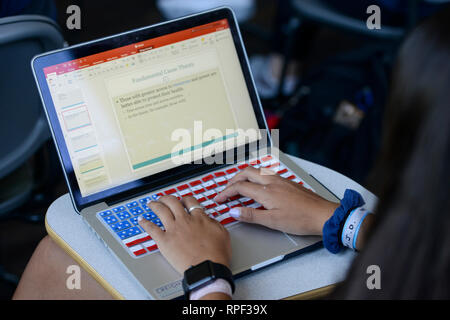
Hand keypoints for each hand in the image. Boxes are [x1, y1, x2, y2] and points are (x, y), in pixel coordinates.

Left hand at [138, 195, 231, 273]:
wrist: (207, 268)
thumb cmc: (216, 254)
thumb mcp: (222, 233)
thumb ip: (213, 222)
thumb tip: (208, 218)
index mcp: (199, 218)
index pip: (190, 201)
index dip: (185, 199)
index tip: (183, 200)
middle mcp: (185, 220)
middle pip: (173, 202)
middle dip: (167, 198)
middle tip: (164, 199)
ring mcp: (173, 229)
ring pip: (161, 210)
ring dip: (155, 205)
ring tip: (151, 203)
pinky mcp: (164, 241)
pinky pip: (151, 229)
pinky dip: (145, 223)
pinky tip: (141, 220)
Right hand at [214, 166, 338, 234]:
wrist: (323, 214)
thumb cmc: (301, 219)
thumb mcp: (272, 222)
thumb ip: (251, 215)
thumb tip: (233, 211)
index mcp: (266, 191)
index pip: (239, 187)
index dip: (226, 192)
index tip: (218, 199)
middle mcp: (272, 181)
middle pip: (245, 173)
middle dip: (232, 180)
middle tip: (225, 190)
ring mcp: (280, 180)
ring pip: (256, 171)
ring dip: (243, 177)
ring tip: (237, 186)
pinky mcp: (286, 182)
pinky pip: (265, 173)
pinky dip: (254, 177)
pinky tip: (256, 186)